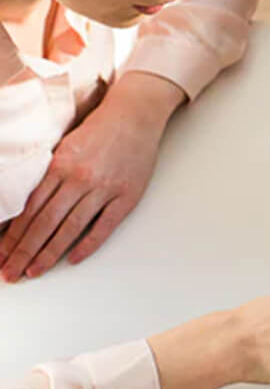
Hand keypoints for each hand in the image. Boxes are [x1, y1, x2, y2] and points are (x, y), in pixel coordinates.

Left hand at [0, 72, 183, 281]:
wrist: (135, 115)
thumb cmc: (100, 129)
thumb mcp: (65, 146)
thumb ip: (48, 174)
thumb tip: (26, 207)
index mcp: (60, 165)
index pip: (29, 209)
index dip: (13, 236)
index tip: (1, 255)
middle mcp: (79, 179)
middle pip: (45, 223)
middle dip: (24, 252)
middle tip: (10, 273)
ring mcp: (104, 188)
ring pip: (70, 228)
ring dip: (49, 254)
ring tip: (33, 272)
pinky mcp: (127, 196)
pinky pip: (104, 226)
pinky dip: (88, 244)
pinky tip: (72, 258)